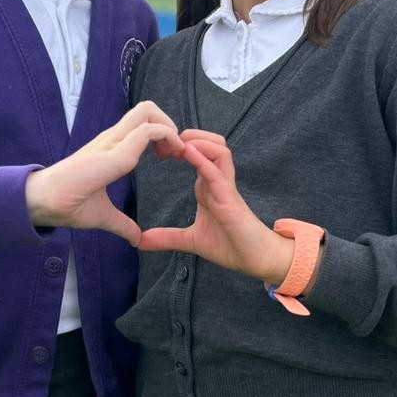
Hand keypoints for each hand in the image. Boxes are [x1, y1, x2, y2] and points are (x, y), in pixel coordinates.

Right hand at [25, 102, 182, 245]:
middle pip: (146, 108)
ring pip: (147, 111)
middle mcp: (112, 139)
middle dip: (168, 123)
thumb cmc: (67, 205)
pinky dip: (164, 137)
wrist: (44, 204)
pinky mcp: (113, 153)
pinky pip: (145, 132)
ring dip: (167, 127)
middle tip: (174, 152)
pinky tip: (168, 156)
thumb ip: (122, 224)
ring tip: (173, 153)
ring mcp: (111, 142)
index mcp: (110, 148)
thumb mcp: (103, 216)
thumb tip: (136, 237)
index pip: (140, 123)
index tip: (169, 157)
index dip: (161, 133)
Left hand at [138, 130, 294, 285]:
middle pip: (210, 142)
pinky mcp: (230, 199)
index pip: (196, 153)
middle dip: (190, 135)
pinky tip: (189, 154)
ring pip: (219, 150)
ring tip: (178, 143)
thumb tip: (140, 241)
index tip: (157, 148)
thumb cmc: (230, 245)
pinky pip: (219, 173)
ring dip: (199, 142)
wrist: (256, 261)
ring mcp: (225, 187)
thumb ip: (167, 238)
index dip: (177, 145)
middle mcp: (216, 181)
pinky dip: (204, 161)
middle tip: (167, 140)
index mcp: (207, 186)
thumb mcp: (191, 241)